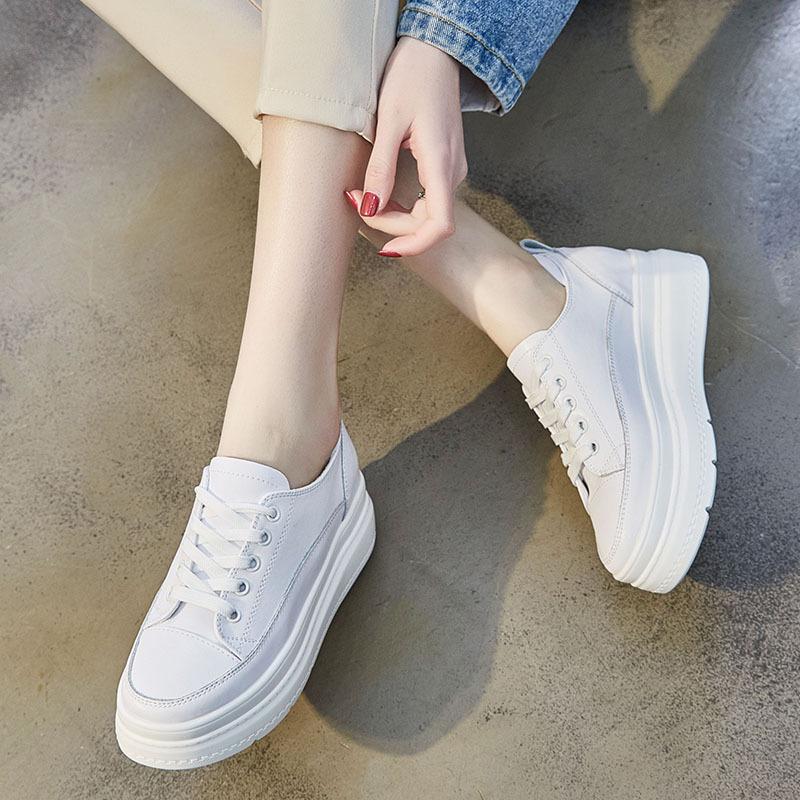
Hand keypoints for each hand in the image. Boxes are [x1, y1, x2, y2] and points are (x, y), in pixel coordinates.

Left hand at [346, 36, 466, 256]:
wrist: (435, 52)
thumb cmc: (414, 76)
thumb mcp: (389, 121)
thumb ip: (381, 168)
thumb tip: (371, 208)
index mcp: (442, 164)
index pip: (440, 225)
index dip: (414, 244)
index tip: (387, 249)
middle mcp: (452, 172)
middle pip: (426, 222)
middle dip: (390, 223)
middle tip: (355, 202)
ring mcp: (450, 170)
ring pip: (425, 213)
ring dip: (393, 214)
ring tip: (361, 197)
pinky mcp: (443, 165)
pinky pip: (425, 199)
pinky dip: (401, 203)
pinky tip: (379, 193)